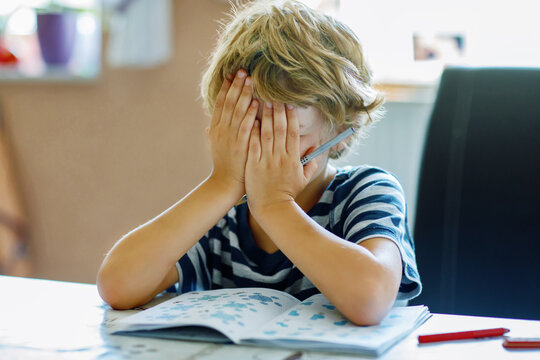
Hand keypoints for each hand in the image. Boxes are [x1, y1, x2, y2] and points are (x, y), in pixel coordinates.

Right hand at [206, 69, 258, 198]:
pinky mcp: (240, 145)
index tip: (231, 75)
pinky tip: (255, 102)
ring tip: (251, 80)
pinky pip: (246, 126)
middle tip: (243, 71)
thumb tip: (208, 125)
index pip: (220, 103)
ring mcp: (229, 137)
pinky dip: (250, 113)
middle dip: (236, 86)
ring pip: (236, 111)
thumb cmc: (223, 165)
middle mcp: (220, 130)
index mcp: (214, 129)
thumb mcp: (214, 146)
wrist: (225, 184)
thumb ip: (212, 134)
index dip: (226, 88)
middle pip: (228, 103)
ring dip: (244, 94)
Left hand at [245, 101, 318, 213]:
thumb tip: (317, 149)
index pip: (292, 133)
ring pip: (267, 134)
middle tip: (275, 97)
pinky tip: (252, 120)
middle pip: (280, 130)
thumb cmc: (288, 193)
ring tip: (263, 102)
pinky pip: (254, 145)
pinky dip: (253, 132)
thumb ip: (312, 163)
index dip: (291, 118)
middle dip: (278, 111)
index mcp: (292, 159)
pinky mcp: (254, 165)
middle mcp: (280, 157)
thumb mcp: (303, 179)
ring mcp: (266, 160)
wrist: (272, 207)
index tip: (290, 104)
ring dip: (265, 117)